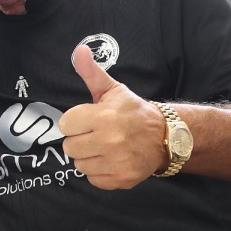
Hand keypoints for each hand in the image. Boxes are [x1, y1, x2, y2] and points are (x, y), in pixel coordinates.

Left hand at [59, 45, 167, 189]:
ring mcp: (117, 162)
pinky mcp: (123, 179)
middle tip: (95, 134)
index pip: (65, 124)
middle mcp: (110, 140)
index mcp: (104, 116)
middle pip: (69, 147)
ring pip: (79, 165)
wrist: (166, 135)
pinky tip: (110, 160)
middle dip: (79, 140)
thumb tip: (79, 51)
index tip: (86, 120)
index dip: (74, 122)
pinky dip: (99, 172)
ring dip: (88, 157)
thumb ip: (91, 72)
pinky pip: (93, 179)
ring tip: (103, 147)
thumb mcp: (112, 89)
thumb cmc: (132, 111)